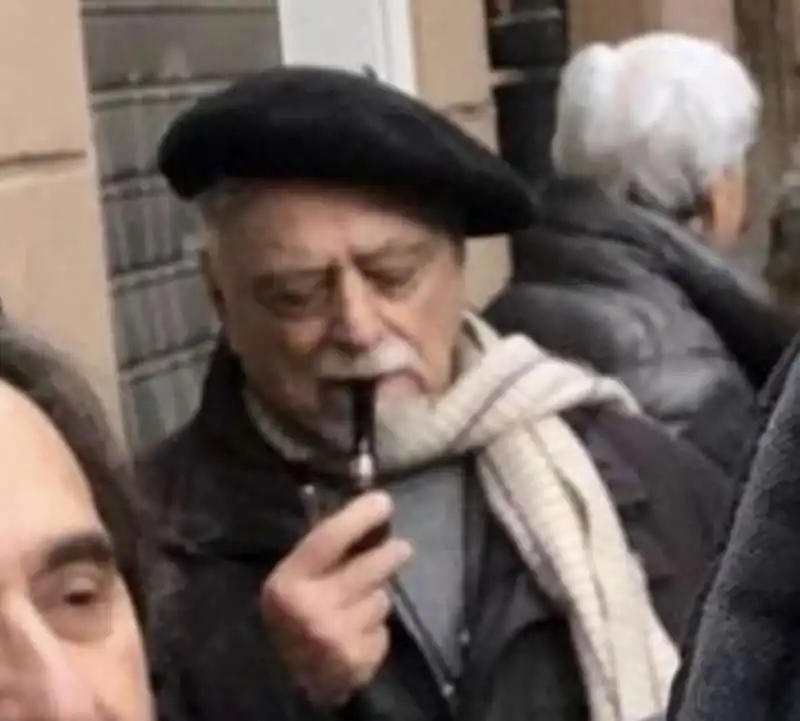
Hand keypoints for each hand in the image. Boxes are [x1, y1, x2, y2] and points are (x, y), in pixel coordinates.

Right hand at [261, 491, 411, 707]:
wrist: (285, 680)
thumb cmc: (292, 616)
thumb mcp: (292, 579)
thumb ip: (322, 549)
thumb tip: (363, 508)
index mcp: (288, 582)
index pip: (330, 538)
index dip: (360, 516)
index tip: (384, 501)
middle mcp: (311, 610)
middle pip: (371, 567)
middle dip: (391, 554)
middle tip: (401, 548)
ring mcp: (336, 639)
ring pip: (382, 599)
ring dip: (376, 597)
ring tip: (359, 605)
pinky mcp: (357, 662)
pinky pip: (384, 629)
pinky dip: (376, 628)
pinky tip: (358, 633)